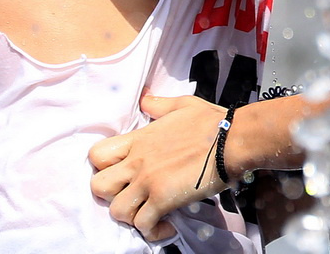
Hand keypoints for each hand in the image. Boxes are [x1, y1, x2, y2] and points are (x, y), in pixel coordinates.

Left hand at [89, 94, 227, 241]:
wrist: (232, 139)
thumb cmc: (212, 122)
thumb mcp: (182, 105)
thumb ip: (159, 105)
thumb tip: (145, 98)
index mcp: (139, 139)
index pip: (97, 154)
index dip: (103, 167)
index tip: (120, 172)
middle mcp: (138, 161)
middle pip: (98, 186)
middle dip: (110, 195)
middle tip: (130, 195)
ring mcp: (149, 181)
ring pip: (117, 211)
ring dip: (130, 216)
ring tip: (147, 214)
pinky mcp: (164, 199)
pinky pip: (143, 225)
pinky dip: (151, 231)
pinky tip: (165, 225)